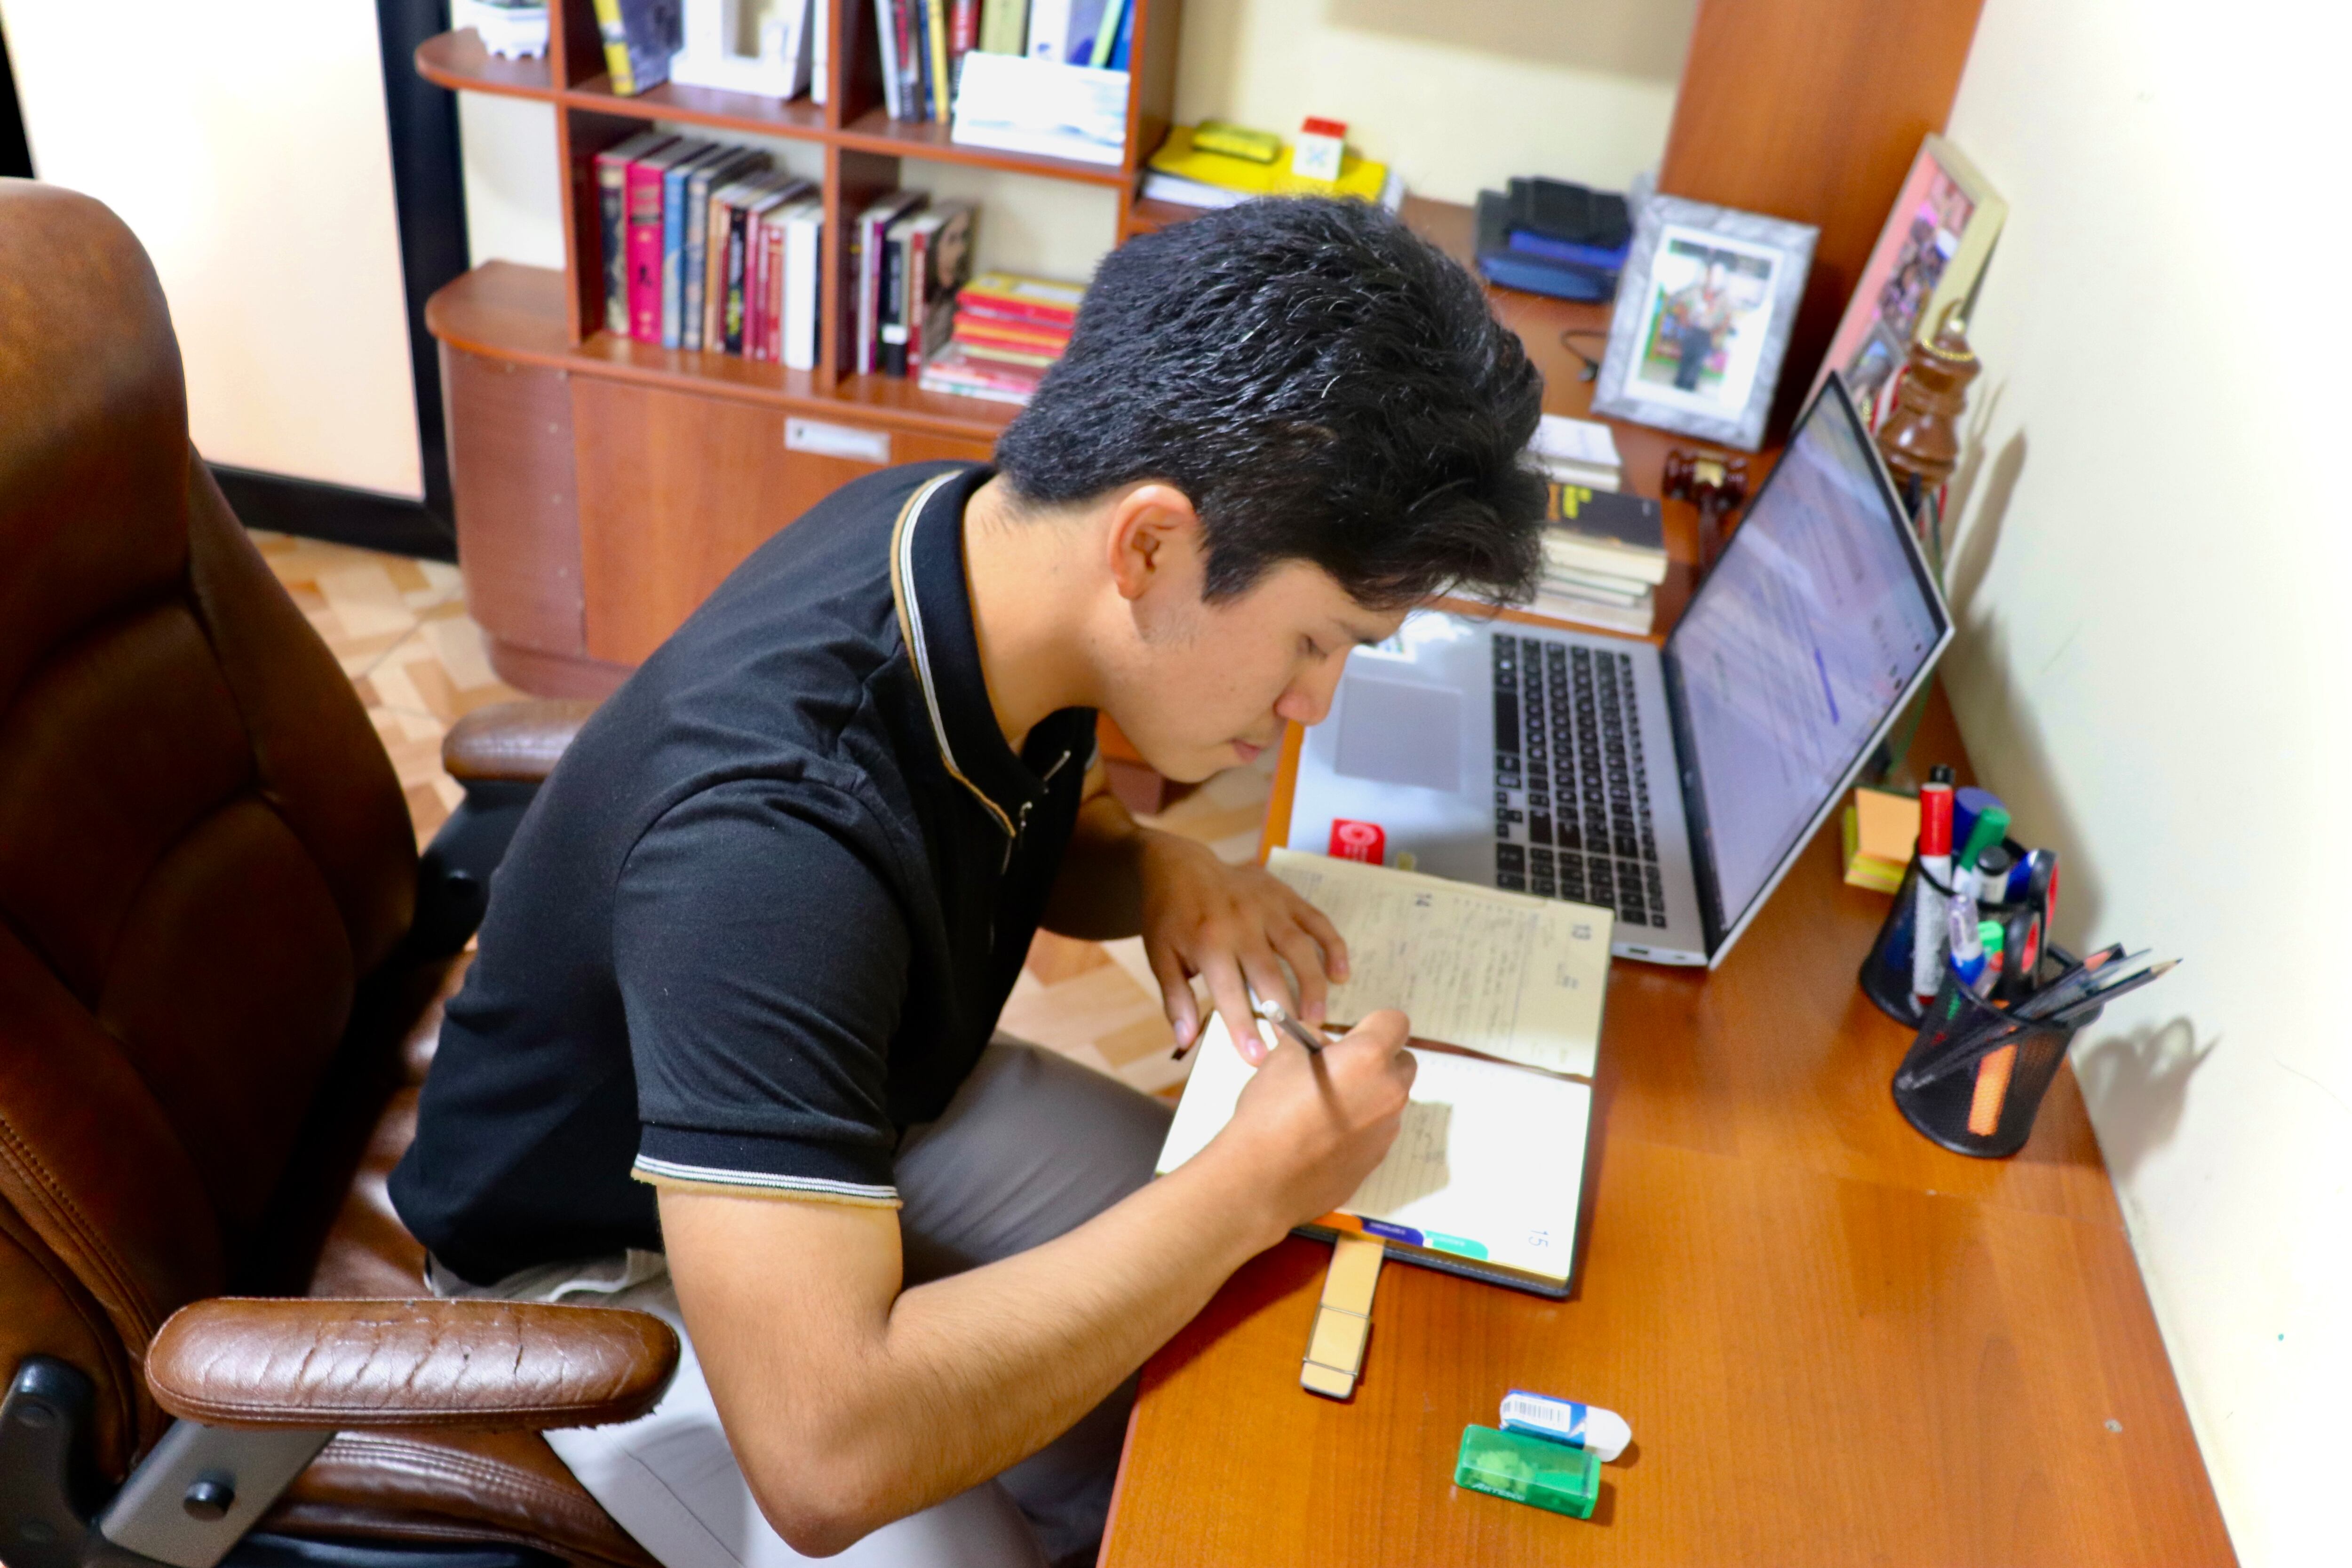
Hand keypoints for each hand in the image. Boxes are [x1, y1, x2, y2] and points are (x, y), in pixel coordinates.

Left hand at [1135, 833, 1349, 1062]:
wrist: (1179, 865)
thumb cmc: (1170, 918)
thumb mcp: (1161, 957)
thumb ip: (1176, 1000)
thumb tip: (1186, 1040)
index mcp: (1208, 942)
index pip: (1229, 992)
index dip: (1244, 1027)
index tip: (1257, 1059)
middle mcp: (1241, 923)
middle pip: (1269, 975)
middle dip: (1283, 1013)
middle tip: (1297, 1047)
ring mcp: (1267, 907)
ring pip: (1299, 949)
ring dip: (1312, 985)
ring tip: (1318, 1019)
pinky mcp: (1285, 896)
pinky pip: (1316, 920)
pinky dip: (1333, 946)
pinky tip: (1341, 975)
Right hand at [1206, 1009, 1415, 1238]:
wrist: (1263, 1177)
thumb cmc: (1270, 1109)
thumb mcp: (1284, 1055)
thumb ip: (1314, 1039)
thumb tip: (1328, 1045)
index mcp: (1369, 1057)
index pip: (1396, 1022)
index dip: (1372, 1026)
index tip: (1348, 1039)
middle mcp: (1389, 1092)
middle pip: (1403, 1062)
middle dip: (1379, 1061)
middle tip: (1339, 1071)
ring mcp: (1388, 1129)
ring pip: (1389, 1099)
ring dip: (1369, 1095)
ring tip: (1325, 1108)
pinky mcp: (1378, 1159)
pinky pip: (1377, 1130)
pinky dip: (1360, 1126)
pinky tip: (1324, 1136)